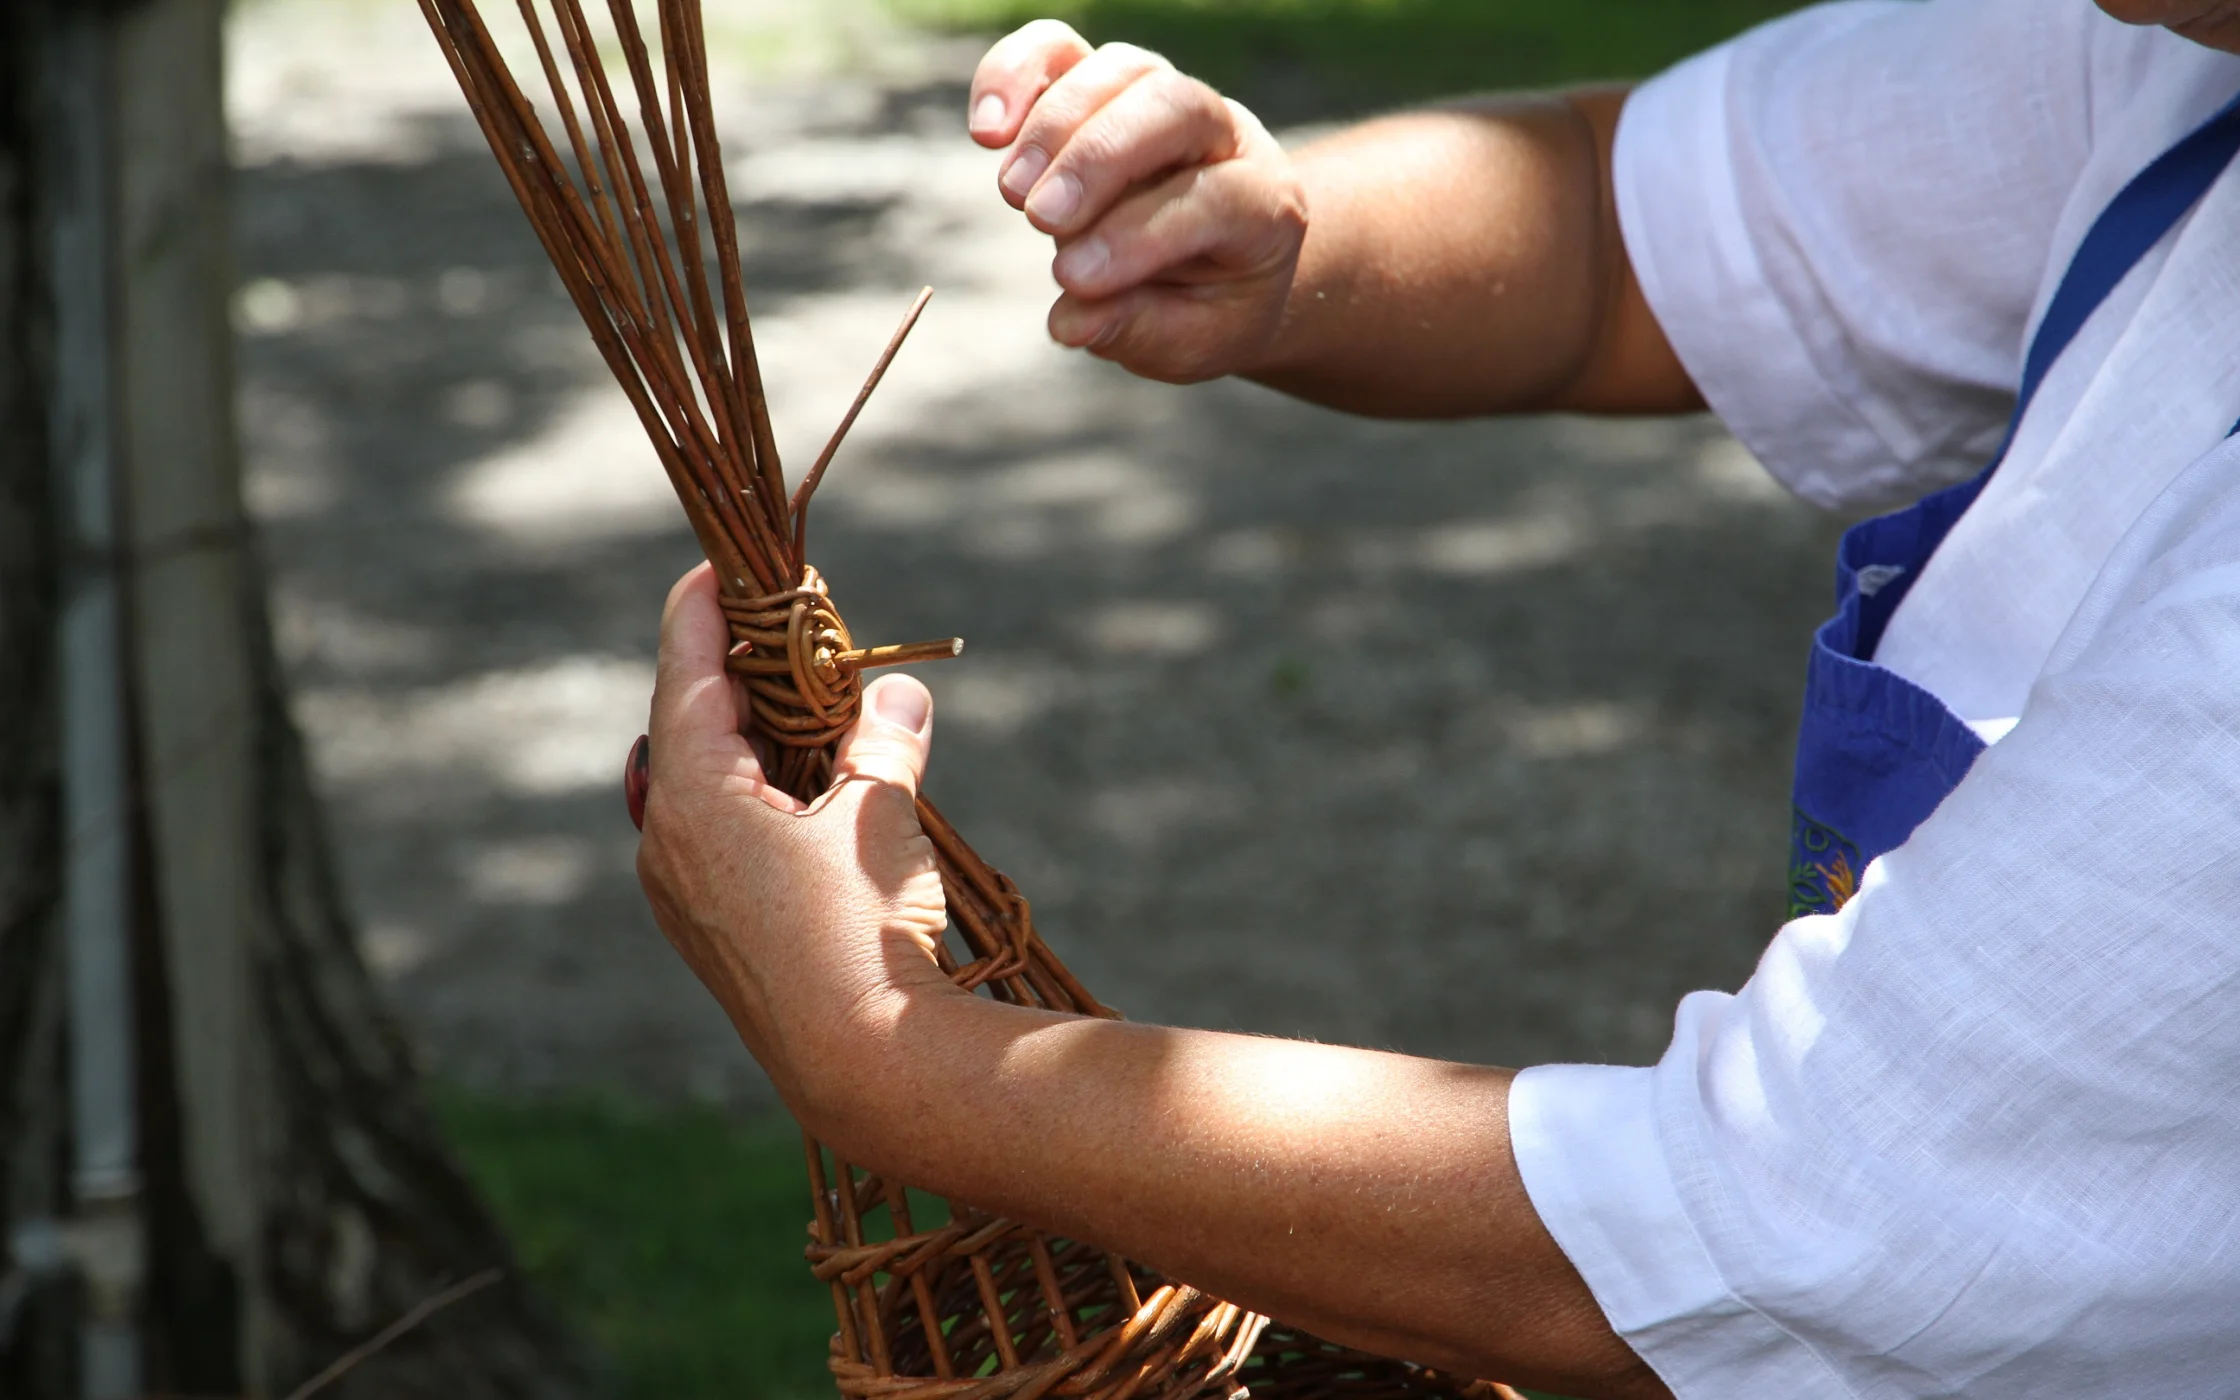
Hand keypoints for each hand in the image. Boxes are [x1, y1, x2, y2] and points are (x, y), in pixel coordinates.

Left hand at [633, 564, 956, 1121]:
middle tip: (778, 639)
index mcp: (692, 796)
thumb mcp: (881, 816)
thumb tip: (898, 693)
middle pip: (683, 731)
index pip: (684, 675)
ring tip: (799, 716)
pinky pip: (713, 843)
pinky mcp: (710, 939)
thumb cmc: (862, 929)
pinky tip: (801, 804)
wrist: (859, 1067)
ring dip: (742, 747)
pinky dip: (748, 803)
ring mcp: (681, 898)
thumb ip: (884, 742)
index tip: (714, 571)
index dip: (701, 614)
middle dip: (729, 680)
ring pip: (697, 792)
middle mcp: (665, 843)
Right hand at [968, 21, 1308, 383]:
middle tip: (1037, 219)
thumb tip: (1070, 323)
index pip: (1210, 199)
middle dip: (1097, 158)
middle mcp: (1222, 135)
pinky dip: (1016, 75)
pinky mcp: (1103, 84)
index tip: (1072, 279)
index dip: (1138, 235)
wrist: (1218, 264)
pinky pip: (1059, 50)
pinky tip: (987, 129)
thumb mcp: (1190, 342)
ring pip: (1119, 70)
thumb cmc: (1204, 308)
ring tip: (1011, 193)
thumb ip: (1138, 331)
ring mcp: (1162, 97)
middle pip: (1172, 106)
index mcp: (1263, 205)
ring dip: (1053, 124)